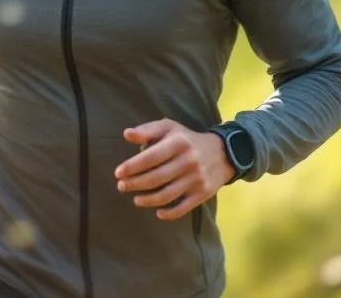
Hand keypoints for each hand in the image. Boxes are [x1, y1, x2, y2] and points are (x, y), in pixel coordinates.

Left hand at [114, 119, 233, 221]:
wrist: (223, 153)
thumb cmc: (186, 139)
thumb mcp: (169, 128)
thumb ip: (147, 130)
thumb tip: (126, 134)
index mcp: (178, 143)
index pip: (150, 157)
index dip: (132, 167)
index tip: (117, 173)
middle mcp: (188, 161)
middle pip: (156, 178)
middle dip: (135, 184)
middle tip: (121, 186)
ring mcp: (197, 179)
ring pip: (167, 195)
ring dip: (147, 200)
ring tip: (136, 199)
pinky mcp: (203, 193)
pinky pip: (183, 208)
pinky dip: (168, 213)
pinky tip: (157, 212)